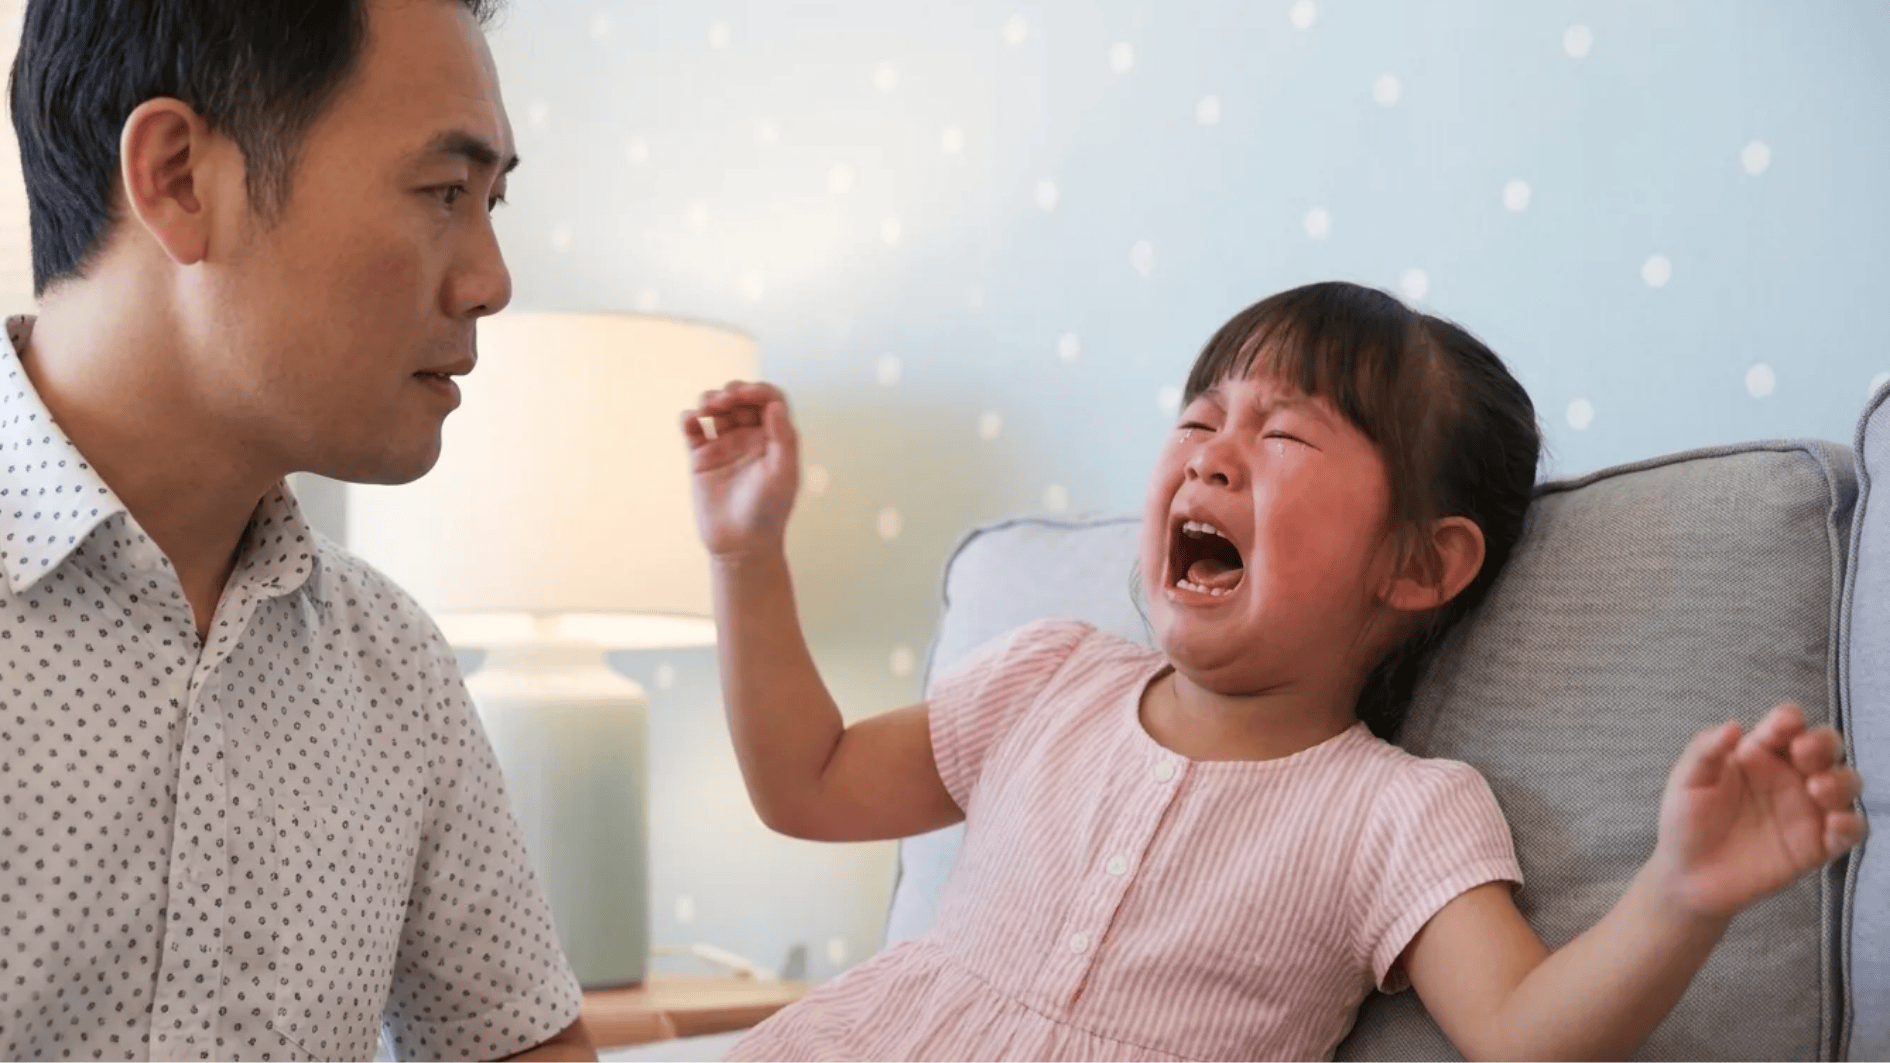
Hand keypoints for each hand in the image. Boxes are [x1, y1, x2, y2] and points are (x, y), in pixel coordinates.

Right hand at [681, 381, 799, 558]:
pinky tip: (690, 421)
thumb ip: (783, 438)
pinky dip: (689, 419)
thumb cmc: (768, 512)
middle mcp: (751, 438)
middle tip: (723, 401)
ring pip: (716, 409)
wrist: (740, 545)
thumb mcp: (783, 475)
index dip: (758, 390)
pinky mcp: (702, 458)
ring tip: (706, 409)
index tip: (745, 394)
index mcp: (775, 439)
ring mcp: (725, 445)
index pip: (769, 401)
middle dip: (732, 393)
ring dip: (709, 400)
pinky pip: (693, 429)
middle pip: (741, 400)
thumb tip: (775, 405)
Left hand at [1651, 703, 1865, 919]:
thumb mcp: (1686, 782)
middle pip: (1825, 747)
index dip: (1790, 719)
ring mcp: (1806, 810)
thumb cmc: (1685, 822)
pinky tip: (1834, 823)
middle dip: (1822, 743)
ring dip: (1840, 781)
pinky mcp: (1816, 845)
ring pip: (1845, 784)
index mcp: (1758, 753)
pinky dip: (1850, 824)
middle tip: (1804, 752)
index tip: (1783, 725)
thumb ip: (1706, 751)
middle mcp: (1788, 776)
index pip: (1786, 725)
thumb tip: (1733, 726)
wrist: (1687, 876)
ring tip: (1816, 789)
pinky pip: (1849, 831)